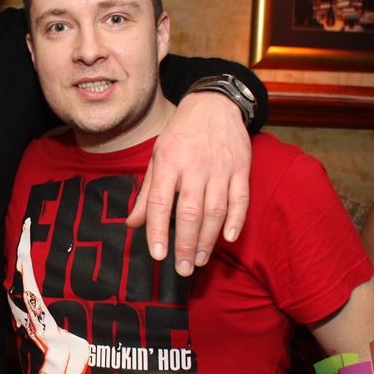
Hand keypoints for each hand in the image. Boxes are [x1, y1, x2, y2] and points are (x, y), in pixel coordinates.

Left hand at [127, 92, 250, 275]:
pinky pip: (240, 199)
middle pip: (190, 211)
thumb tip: (132, 224)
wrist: (214, 104)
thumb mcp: (157, 157)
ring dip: (209, 239)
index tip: (158, 255)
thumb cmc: (181, 135)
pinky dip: (236, 220)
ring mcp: (220, 167)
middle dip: (186, 244)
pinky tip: (228, 238)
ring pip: (215, 210)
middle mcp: (194, 166)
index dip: (158, 230)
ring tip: (201, 260)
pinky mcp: (241, 168)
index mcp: (169, 162)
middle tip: (183, 269)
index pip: (161, 202)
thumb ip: (148, 193)